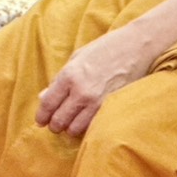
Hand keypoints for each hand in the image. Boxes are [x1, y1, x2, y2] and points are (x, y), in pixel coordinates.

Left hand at [36, 26, 153, 136]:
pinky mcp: (111, 108)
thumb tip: (44, 97)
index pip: (48, 104)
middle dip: (55, 125)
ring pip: (74, 129)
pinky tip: (87, 119)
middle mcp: (81, 91)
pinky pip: (92, 127)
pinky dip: (87, 126)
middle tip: (56, 123)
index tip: (40, 121)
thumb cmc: (105, 48)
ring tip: (72, 121)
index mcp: (69, 75)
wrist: (135, 47)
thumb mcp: (77, 58)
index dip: (41, 116)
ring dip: (70, 127)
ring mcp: (97, 102)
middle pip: (59, 121)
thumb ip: (59, 79)